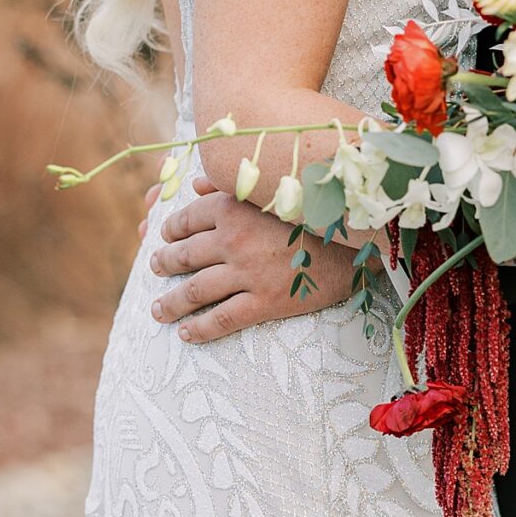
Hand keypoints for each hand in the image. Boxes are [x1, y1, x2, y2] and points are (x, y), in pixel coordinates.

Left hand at [148, 178, 354, 341]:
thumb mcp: (272, 187)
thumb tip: (195, 184)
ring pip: (195, 291)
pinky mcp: (265, 302)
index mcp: (233, 207)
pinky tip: (186, 333)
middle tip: (156, 268)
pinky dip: (200, 329)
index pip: (186, 219)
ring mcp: (248, 273)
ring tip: (158, 310)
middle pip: (184, 256)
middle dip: (164, 264)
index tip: (163, 237)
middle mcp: (234, 240)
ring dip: (171, 302)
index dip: (170, 230)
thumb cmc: (316, 208)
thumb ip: (230, 183)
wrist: (359, 239)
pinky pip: (223, 319)